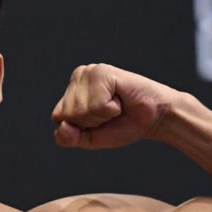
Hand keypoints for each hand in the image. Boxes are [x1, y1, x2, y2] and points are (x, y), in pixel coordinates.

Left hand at [51, 63, 178, 148]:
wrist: (154, 118)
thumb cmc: (123, 125)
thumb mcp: (91, 138)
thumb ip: (69, 138)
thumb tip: (63, 126)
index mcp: (70, 92)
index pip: (58, 119)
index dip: (80, 128)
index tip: (100, 121)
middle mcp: (77, 78)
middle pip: (68, 115)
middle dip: (92, 122)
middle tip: (111, 113)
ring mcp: (88, 72)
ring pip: (82, 111)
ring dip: (104, 115)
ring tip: (116, 105)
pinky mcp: (102, 72)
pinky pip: (98, 105)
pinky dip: (112, 109)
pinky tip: (121, 99)